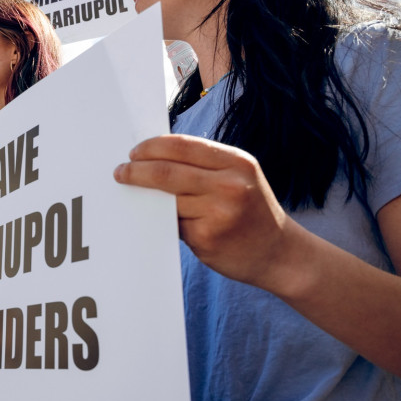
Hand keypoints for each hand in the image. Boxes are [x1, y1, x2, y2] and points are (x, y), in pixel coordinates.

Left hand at [113, 134, 291, 289]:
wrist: (281, 254)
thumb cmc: (252, 212)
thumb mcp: (239, 178)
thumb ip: (204, 167)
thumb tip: (151, 159)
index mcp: (236, 163)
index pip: (181, 146)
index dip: (151, 147)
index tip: (133, 153)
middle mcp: (230, 185)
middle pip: (166, 171)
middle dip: (136, 171)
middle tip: (120, 173)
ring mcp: (218, 213)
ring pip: (167, 200)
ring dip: (147, 199)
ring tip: (134, 195)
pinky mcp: (206, 238)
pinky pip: (172, 225)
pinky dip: (162, 222)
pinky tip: (158, 221)